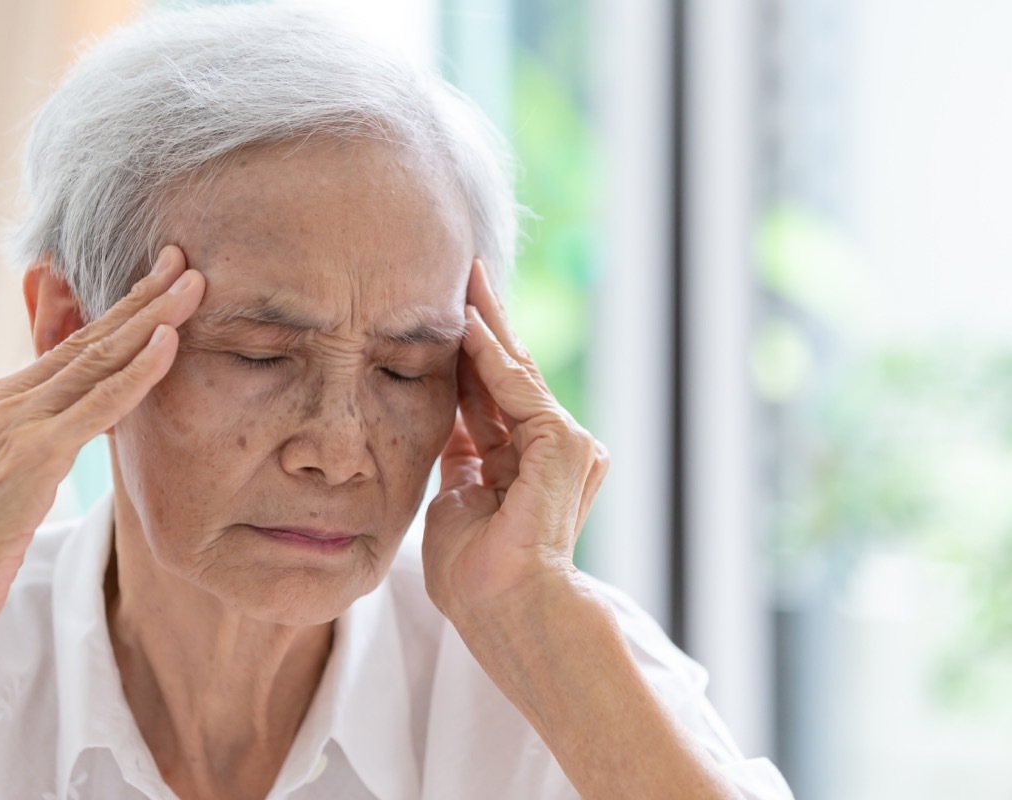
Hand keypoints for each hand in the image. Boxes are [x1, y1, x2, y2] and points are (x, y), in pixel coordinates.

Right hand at [0, 246, 204, 634]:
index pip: (69, 348)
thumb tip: (84, 428)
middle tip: (183, 260)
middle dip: (141, 297)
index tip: (157, 282)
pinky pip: (99, 403)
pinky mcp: (33, 453)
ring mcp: (15, 422)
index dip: (118, 312)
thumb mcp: (8, 481)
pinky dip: (139, 370)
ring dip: (152, 317)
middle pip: (88, 339)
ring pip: (98, 358)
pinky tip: (171, 341)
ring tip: (192, 284)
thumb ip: (41, 444)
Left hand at [422, 259, 609, 623]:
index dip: (467, 357)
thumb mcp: (455, 499)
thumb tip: (447, 423)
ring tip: (467, 279)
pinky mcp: (565, 443)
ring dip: (489, 325)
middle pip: (508, 376)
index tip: (447, 318)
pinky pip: (520, 389)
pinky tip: (471, 322)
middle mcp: (549, 449)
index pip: (490, 398)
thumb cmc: (476, 576)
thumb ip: (460, 458)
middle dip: (485, 325)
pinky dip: (493, 356)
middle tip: (465, 275)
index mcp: (521, 464)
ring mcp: (564, 445)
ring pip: (516, 373)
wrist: (505, 608)